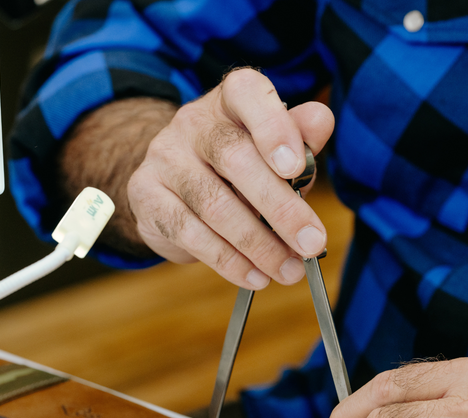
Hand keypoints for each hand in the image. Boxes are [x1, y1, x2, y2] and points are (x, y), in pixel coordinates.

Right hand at [126, 68, 334, 289]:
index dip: (273, 127)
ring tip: (289, 270)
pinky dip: (228, 261)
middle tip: (310, 243)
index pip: (246, 92)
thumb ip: (301, 139)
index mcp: (230, 100)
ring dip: (257, 245)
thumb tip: (321, 117)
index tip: (296, 167)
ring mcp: (164, 156)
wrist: (174, 186)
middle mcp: (193, 122)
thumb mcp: (276, 153)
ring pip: (213, 203)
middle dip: (280, 207)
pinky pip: (189, 232)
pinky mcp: (146, 194)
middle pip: (234, 157)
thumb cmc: (239, 169)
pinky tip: (255, 276)